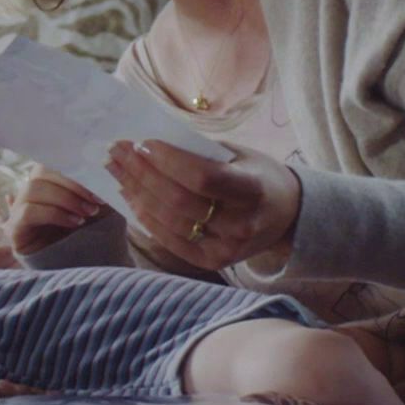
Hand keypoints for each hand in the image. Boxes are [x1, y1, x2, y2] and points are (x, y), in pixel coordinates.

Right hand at [7, 165, 107, 254]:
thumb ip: (94, 187)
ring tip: (87, 214)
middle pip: (40, 173)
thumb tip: (99, 163)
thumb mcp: (96, 208)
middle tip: (95, 201)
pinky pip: (28, 211)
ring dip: (64, 198)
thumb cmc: (91, 237)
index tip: (99, 184)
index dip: (74, 170)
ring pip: (33, 189)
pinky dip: (54, 213)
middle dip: (71, 185)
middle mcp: (29, 195)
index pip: (50, 164)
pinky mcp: (14, 231)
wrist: (87, 271)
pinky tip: (74, 223)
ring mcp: (18, 212)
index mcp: (47, 185)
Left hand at [103, 138, 298, 271]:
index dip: (168, 160)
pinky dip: (146, 219)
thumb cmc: (257, 175)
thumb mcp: (240, 155)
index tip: (142, 143)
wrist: (287, 214)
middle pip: (179, 200)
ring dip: (136, 194)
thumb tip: (150, 144)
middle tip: (117, 152)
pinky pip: (171, 241)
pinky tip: (131, 198)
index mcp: (252, 190)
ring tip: (117, 171)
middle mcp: (241, 224)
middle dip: (141, 173)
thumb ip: (201, 151)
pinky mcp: (213, 262)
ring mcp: (227, 248)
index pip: (202, 177)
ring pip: (170, 222)